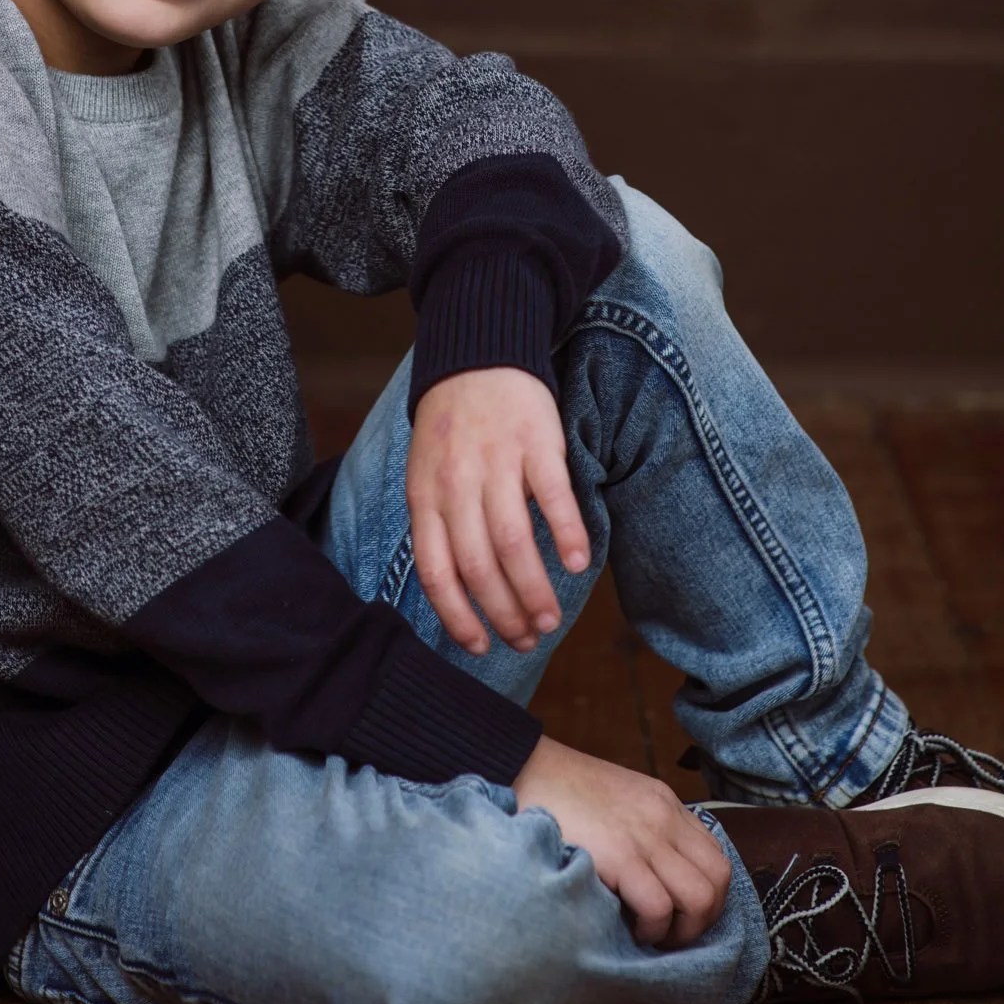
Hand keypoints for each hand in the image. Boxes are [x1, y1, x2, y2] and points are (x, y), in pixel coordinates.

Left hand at [406, 367, 589, 654]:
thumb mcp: (425, 475)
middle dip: (504, 613)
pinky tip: (578, 564)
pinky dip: (566, 534)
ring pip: (513, 541)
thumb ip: (438, 526)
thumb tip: (456, 594)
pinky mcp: (535, 442)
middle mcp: (457, 484)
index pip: (436, 572)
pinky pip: (553, 496)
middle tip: (528, 639)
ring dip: (534, 589)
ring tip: (551, 618)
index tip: (481, 646)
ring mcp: (496, 462)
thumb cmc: (451, 428)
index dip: (458, 616)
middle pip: (478, 566)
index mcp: (426, 497)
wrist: (477, 357)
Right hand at [513, 736, 731, 945]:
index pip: (715, 858)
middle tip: (668, 933)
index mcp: (664, 804)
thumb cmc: (558, 792)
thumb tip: (653, 877)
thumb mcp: (616, 801)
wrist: (522, 766)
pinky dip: (650, 928)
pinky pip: (659, 907)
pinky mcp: (620, 856)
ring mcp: (645, 836)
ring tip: (649, 933)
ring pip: (700, 899)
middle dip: (701, 920)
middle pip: (718, 881)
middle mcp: (663, 818)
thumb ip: (640, 829)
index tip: (678, 914)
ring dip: (680, 930)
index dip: (706, 897)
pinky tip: (627, 926)